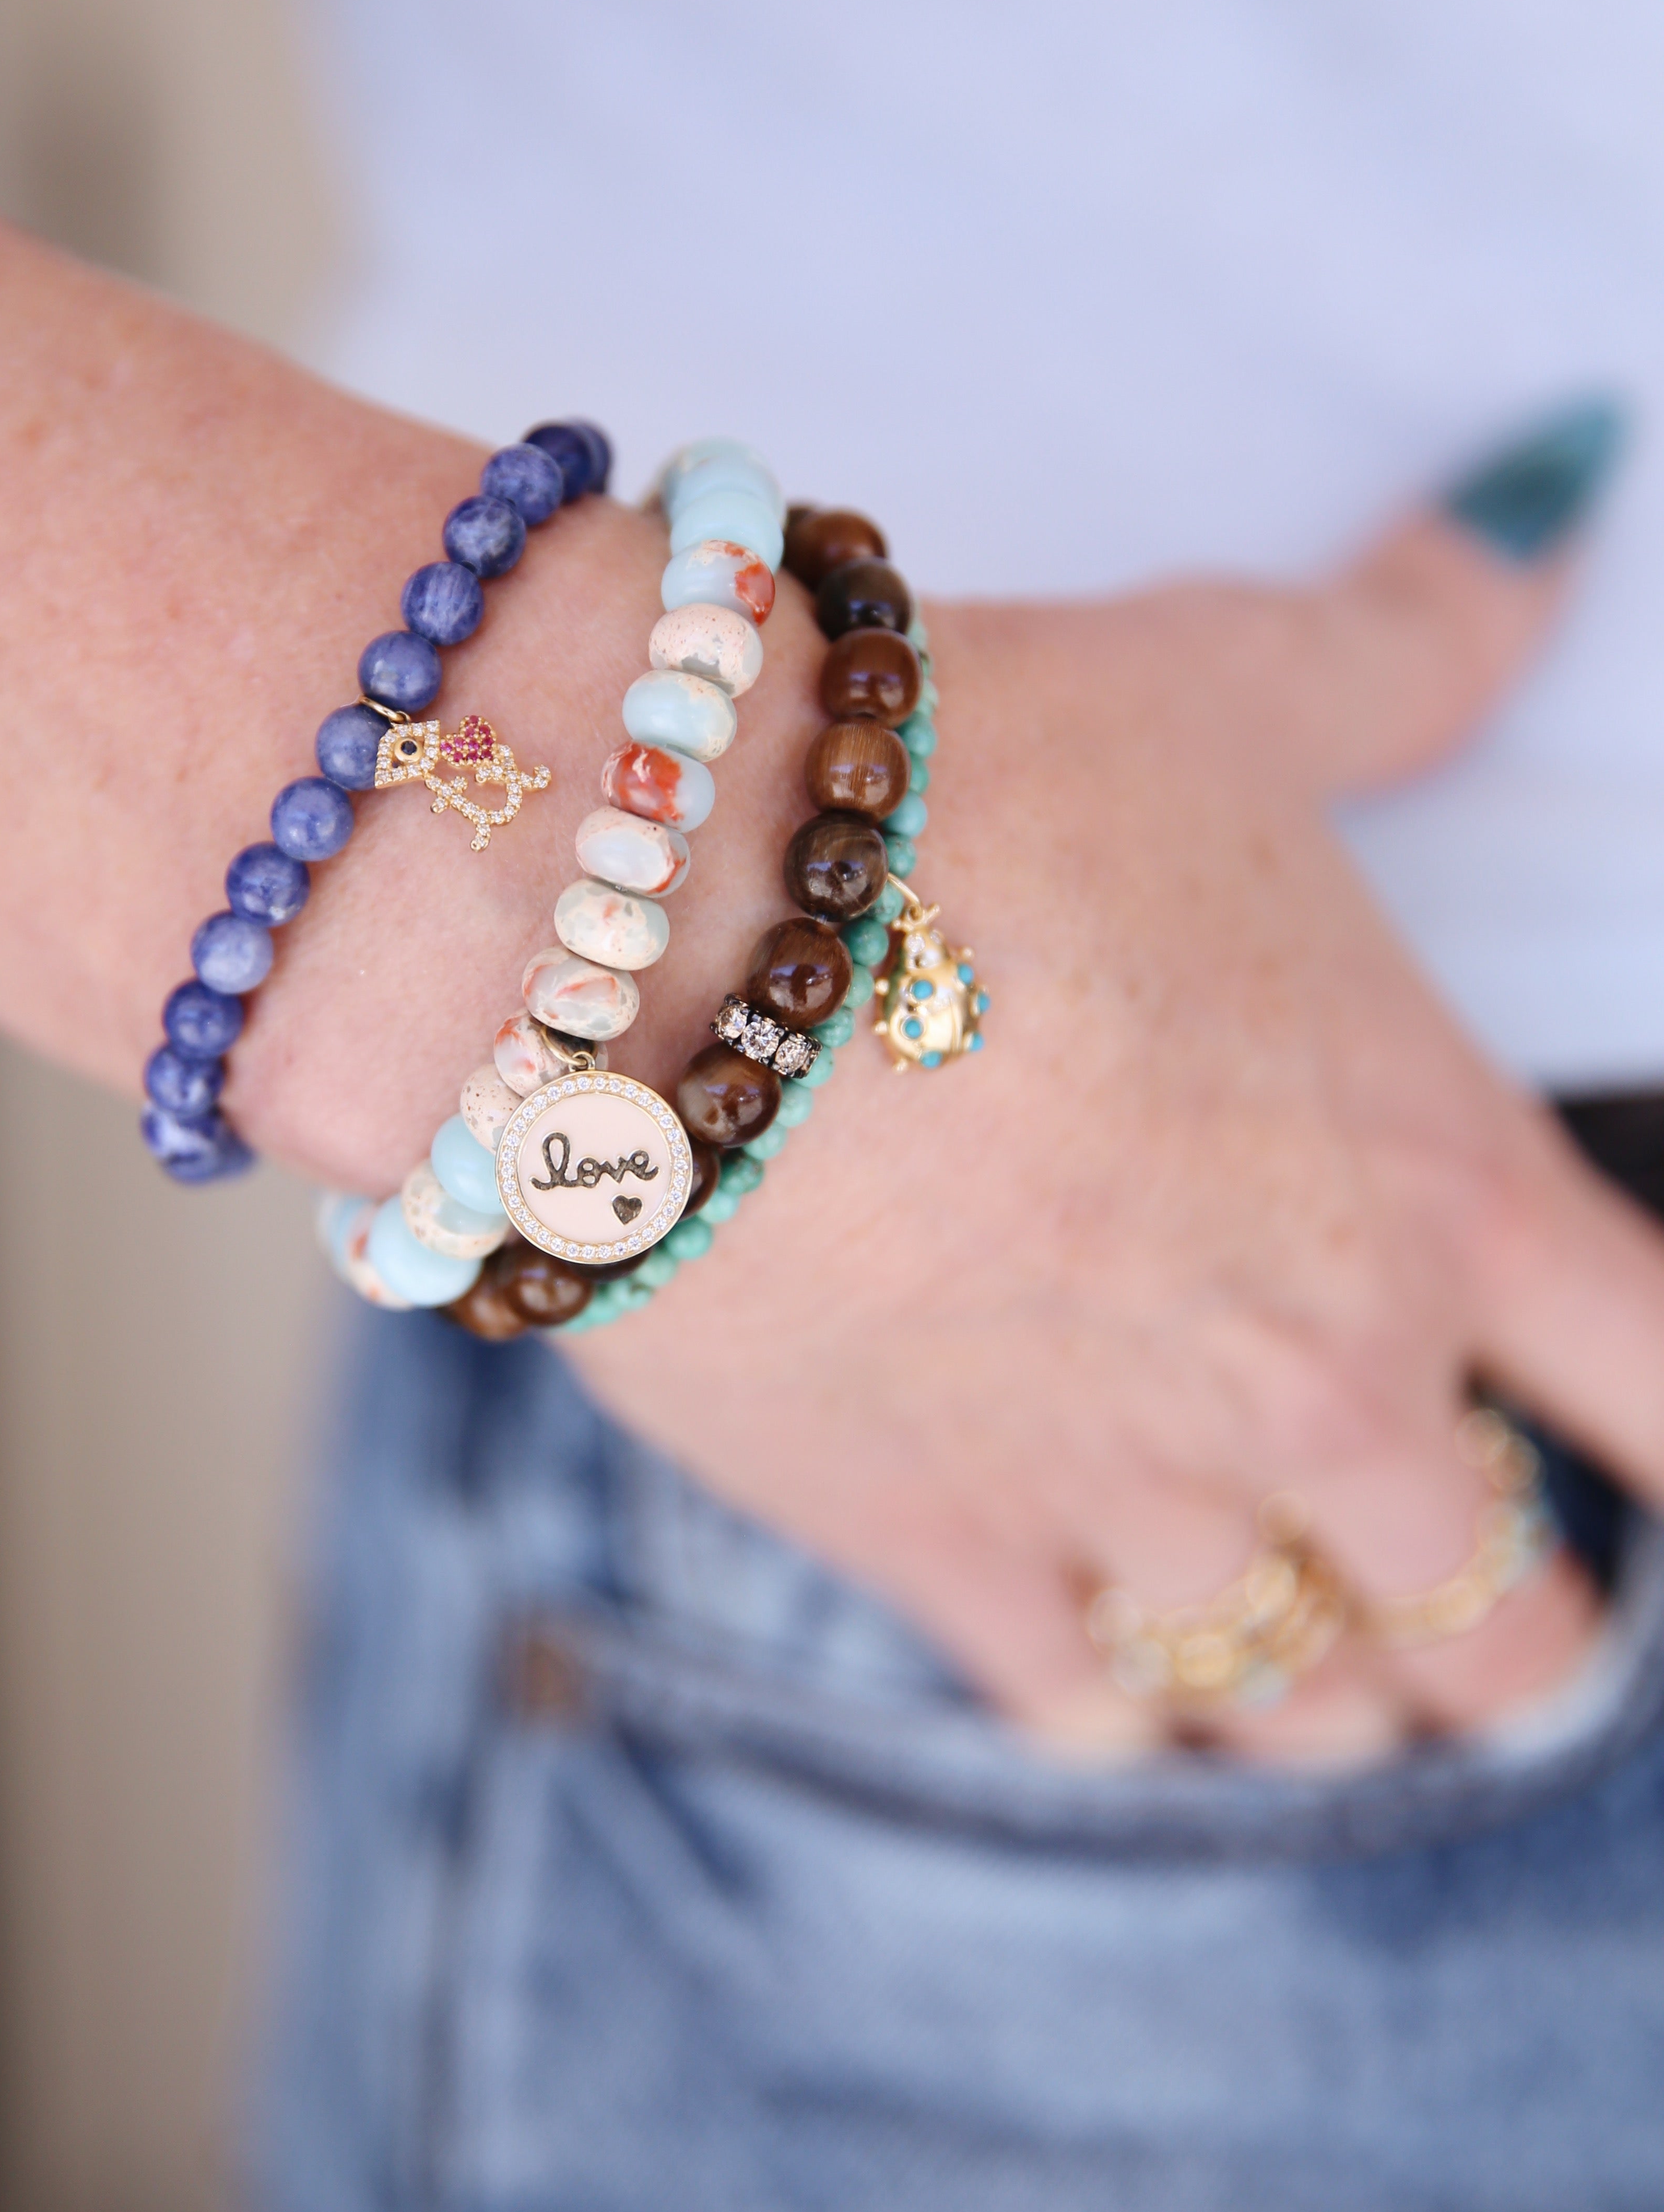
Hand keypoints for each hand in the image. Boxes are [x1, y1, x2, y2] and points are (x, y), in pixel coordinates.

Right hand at [571, 501, 1663, 1761]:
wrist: (646, 918)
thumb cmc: (965, 785)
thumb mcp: (1223, 685)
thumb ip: (1413, 638)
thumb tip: (1558, 495)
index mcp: (1437, 1188)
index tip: (1638, 1445)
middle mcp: (1319, 1381)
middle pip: (1517, 1637)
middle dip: (1503, 1617)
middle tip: (1442, 1555)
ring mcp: (1127, 1495)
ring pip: (1307, 1712)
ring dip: (1319, 1679)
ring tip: (1282, 1615)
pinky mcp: (931, 1550)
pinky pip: (1086, 1715)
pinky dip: (1111, 1693)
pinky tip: (1088, 1625)